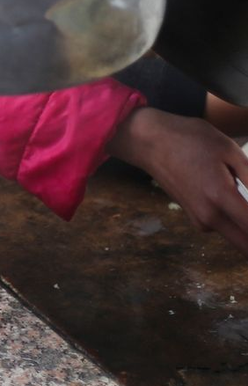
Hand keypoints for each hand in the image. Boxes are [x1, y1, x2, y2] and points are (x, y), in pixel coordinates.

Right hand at [108, 106, 247, 255]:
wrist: (147, 141)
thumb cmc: (189, 139)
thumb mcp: (228, 150)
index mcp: (220, 197)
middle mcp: (210, 216)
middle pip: (246, 246)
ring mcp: (199, 219)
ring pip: (237, 238)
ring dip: (246, 228)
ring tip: (239, 194)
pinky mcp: (193, 216)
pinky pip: (224, 227)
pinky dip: (235, 221)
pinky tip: (233, 198)